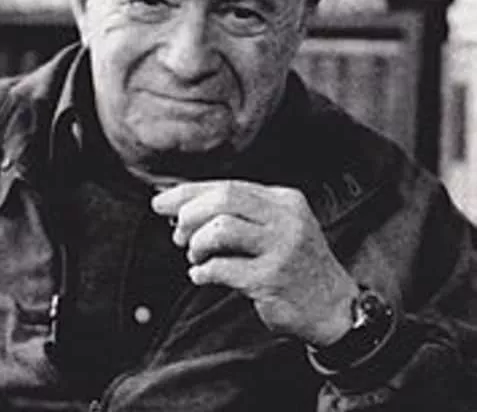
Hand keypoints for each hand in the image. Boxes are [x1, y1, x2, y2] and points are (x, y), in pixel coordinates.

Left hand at [152, 180, 358, 345]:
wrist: (334, 308)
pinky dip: (203, 271)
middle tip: (177, 234)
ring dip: (196, 244)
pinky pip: (223, 268)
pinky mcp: (272, 278)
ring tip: (195, 256)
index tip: (161, 202)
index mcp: (283, 199)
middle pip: (223, 199)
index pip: (227, 185)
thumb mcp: (277, 227)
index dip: (188, 193)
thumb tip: (181, 208)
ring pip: (221, 229)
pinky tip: (201, 275)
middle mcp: (285, 218)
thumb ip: (238, 214)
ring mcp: (281, 248)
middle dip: (189, 215)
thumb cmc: (294, 264)